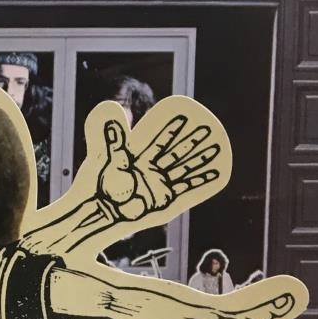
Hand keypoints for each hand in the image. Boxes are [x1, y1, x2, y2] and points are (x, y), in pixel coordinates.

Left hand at [97, 113, 221, 221]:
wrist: (106, 212)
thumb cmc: (102, 186)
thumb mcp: (107, 158)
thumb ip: (111, 136)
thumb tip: (109, 107)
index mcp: (139, 159)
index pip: (159, 141)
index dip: (170, 129)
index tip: (183, 116)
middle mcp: (152, 170)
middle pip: (176, 152)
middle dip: (191, 141)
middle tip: (206, 128)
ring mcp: (159, 184)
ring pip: (183, 168)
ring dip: (199, 159)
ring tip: (214, 148)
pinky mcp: (164, 199)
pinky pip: (186, 188)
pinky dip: (199, 181)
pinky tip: (214, 173)